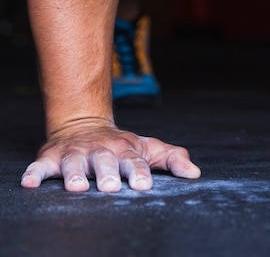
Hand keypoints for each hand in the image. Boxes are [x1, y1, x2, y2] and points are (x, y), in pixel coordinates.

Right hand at [21, 120, 200, 191]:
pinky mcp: (52, 157)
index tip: (144, 185)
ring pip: (75, 163)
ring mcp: (76, 153)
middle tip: (110, 187)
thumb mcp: (149, 148)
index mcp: (125, 149)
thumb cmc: (122, 144)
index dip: (138, 173)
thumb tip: (195, 174)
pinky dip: (35, 173)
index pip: (134, 162)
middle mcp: (100, 150)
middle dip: (107, 173)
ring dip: (75, 174)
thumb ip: (172, 159)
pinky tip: (30, 183)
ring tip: (78, 187)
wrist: (85, 125)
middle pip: (104, 162)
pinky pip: (41, 166)